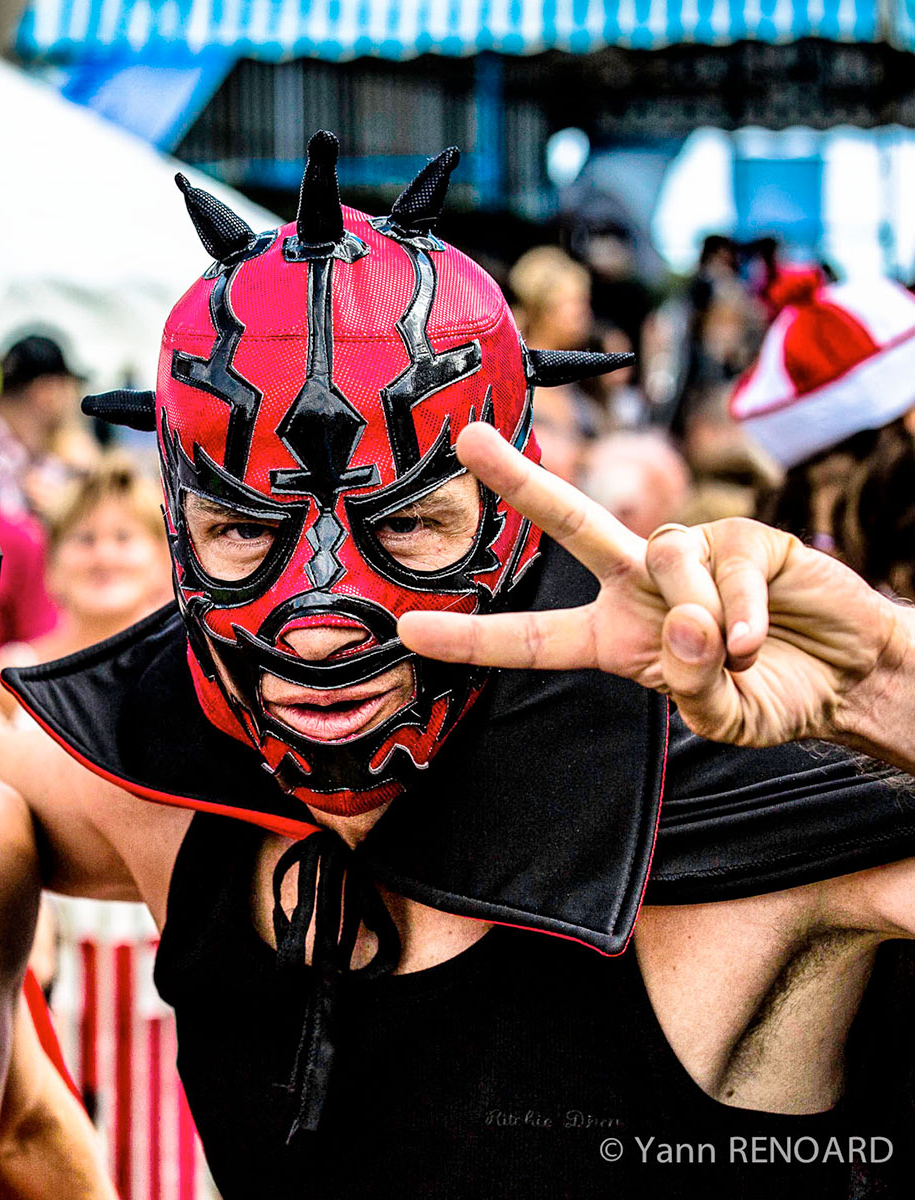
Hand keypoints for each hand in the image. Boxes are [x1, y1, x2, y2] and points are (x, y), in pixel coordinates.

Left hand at [397, 423, 906, 752]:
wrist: (853, 677)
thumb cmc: (775, 695)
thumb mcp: (724, 717)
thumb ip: (695, 685)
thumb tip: (686, 621)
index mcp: (611, 636)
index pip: (529, 639)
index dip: (471, 637)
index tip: (407, 630)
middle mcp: (639, 584)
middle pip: (572, 521)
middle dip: (520, 478)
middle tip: (467, 438)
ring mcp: (691, 552)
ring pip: (666, 561)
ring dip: (700, 617)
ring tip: (737, 650)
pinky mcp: (744, 537)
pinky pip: (724, 566)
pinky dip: (744, 611)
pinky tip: (763, 635)